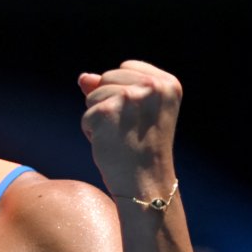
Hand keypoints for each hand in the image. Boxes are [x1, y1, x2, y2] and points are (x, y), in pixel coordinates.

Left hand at [77, 60, 181, 197]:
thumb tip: (83, 77)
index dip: (123, 93)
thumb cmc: (141, 150)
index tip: (140, 119)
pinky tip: (111, 145)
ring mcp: (130, 98)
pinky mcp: (107, 111)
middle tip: (130, 131)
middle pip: (107, 78)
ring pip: (93, 95)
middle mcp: (152, 86)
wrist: (146, 184)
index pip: (126, 68)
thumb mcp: (134, 113)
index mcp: (168, 83)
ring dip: (99, 118)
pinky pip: (87, 115)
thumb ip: (112, 88)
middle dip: (109, 103)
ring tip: (121, 137)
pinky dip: (92, 132)